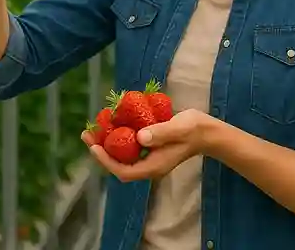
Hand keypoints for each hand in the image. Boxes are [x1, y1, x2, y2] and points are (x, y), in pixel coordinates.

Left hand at [81, 109, 211, 182]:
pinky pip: (128, 146)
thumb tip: (140, 137)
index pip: (124, 171)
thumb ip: (161, 133)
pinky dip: (117, 136)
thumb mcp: (179, 128)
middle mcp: (148, 165)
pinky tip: (111, 122)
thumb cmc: (194, 130)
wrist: (207, 131)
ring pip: (122, 155)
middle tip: (87, 134)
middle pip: (118, 164)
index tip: (94, 147)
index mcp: (154, 166)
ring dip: (106, 143)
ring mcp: (149, 157)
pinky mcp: (149, 147)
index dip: (106, 162)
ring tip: (93, 128)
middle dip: (101, 151)